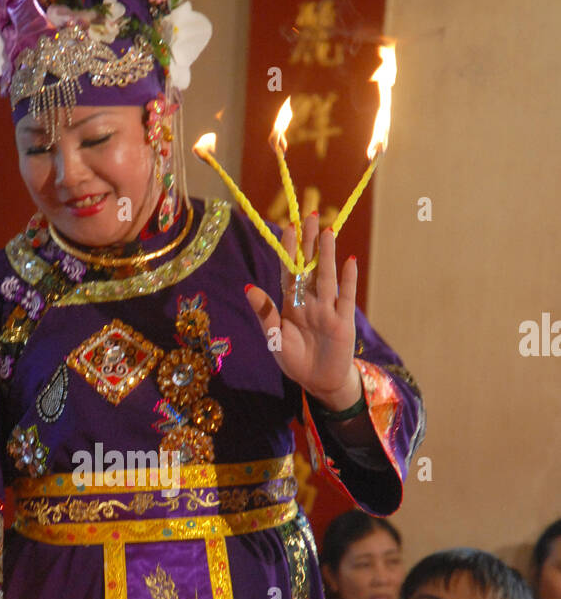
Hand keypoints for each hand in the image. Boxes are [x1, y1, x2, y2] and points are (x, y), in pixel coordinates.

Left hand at [245, 214, 359, 409]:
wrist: (318, 382)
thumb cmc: (294, 360)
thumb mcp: (275, 339)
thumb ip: (265, 313)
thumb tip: (248, 287)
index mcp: (290, 303)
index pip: (289, 271)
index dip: (289, 250)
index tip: (287, 226)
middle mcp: (309, 301)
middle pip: (309, 266)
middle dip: (309, 242)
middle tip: (311, 215)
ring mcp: (327, 309)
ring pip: (326, 277)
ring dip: (327, 255)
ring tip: (328, 231)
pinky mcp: (343, 322)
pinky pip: (346, 297)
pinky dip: (348, 280)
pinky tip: (350, 261)